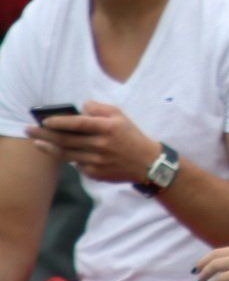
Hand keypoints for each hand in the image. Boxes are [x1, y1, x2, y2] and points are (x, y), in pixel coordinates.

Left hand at [25, 101, 160, 182]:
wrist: (147, 164)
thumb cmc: (131, 136)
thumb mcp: (121, 117)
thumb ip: (100, 109)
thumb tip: (81, 107)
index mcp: (108, 128)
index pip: (78, 124)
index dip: (60, 122)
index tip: (45, 120)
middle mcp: (101, 145)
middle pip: (67, 140)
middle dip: (45, 134)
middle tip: (29, 129)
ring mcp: (97, 161)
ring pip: (67, 154)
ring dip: (49, 147)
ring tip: (36, 141)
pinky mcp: (95, 173)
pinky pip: (77, 164)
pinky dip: (70, 158)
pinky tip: (62, 152)